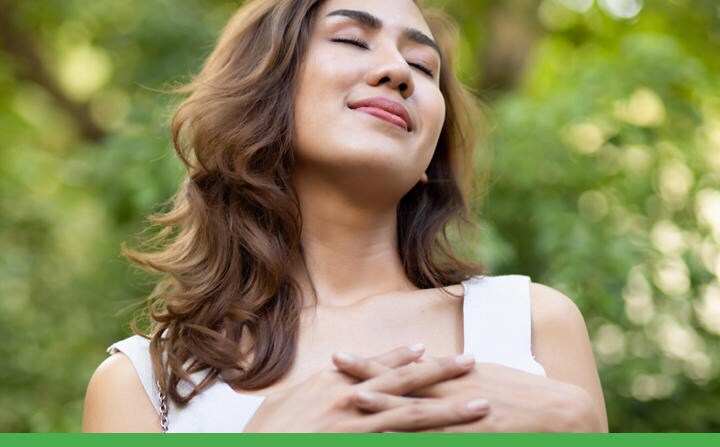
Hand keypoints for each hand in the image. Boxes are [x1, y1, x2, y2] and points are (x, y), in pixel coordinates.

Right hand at [243, 346, 490, 431]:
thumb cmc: (263, 434)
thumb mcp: (286, 403)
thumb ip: (315, 392)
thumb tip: (330, 384)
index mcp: (332, 382)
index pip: (376, 366)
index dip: (404, 358)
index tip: (427, 350)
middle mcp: (350, 397)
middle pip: (406, 382)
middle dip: (442, 372)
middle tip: (473, 363)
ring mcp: (357, 424)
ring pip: (414, 414)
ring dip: (450, 409)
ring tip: (480, 405)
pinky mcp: (360, 443)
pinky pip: (402, 440)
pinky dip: (429, 439)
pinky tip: (452, 439)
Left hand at [336, 355, 603, 431]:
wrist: (563, 415)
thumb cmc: (523, 394)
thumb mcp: (483, 377)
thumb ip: (450, 375)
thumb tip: (421, 369)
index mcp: (453, 375)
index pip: (402, 367)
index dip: (369, 364)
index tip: (339, 358)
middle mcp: (454, 390)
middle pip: (401, 384)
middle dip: (365, 379)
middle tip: (331, 373)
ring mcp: (465, 415)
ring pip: (416, 411)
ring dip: (383, 408)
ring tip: (352, 404)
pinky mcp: (477, 435)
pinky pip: (443, 437)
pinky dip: (416, 439)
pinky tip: (392, 438)